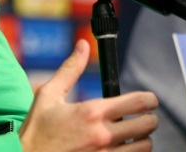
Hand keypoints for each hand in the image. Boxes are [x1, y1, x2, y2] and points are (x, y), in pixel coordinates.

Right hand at [19, 39, 158, 150]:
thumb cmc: (36, 130)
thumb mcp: (48, 95)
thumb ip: (70, 69)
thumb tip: (83, 45)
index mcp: (92, 112)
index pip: (138, 102)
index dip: (149, 99)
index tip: (149, 100)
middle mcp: (102, 135)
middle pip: (147, 125)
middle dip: (149, 118)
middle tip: (143, 117)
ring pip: (144, 146)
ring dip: (142, 139)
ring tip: (134, 135)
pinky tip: (123, 149)